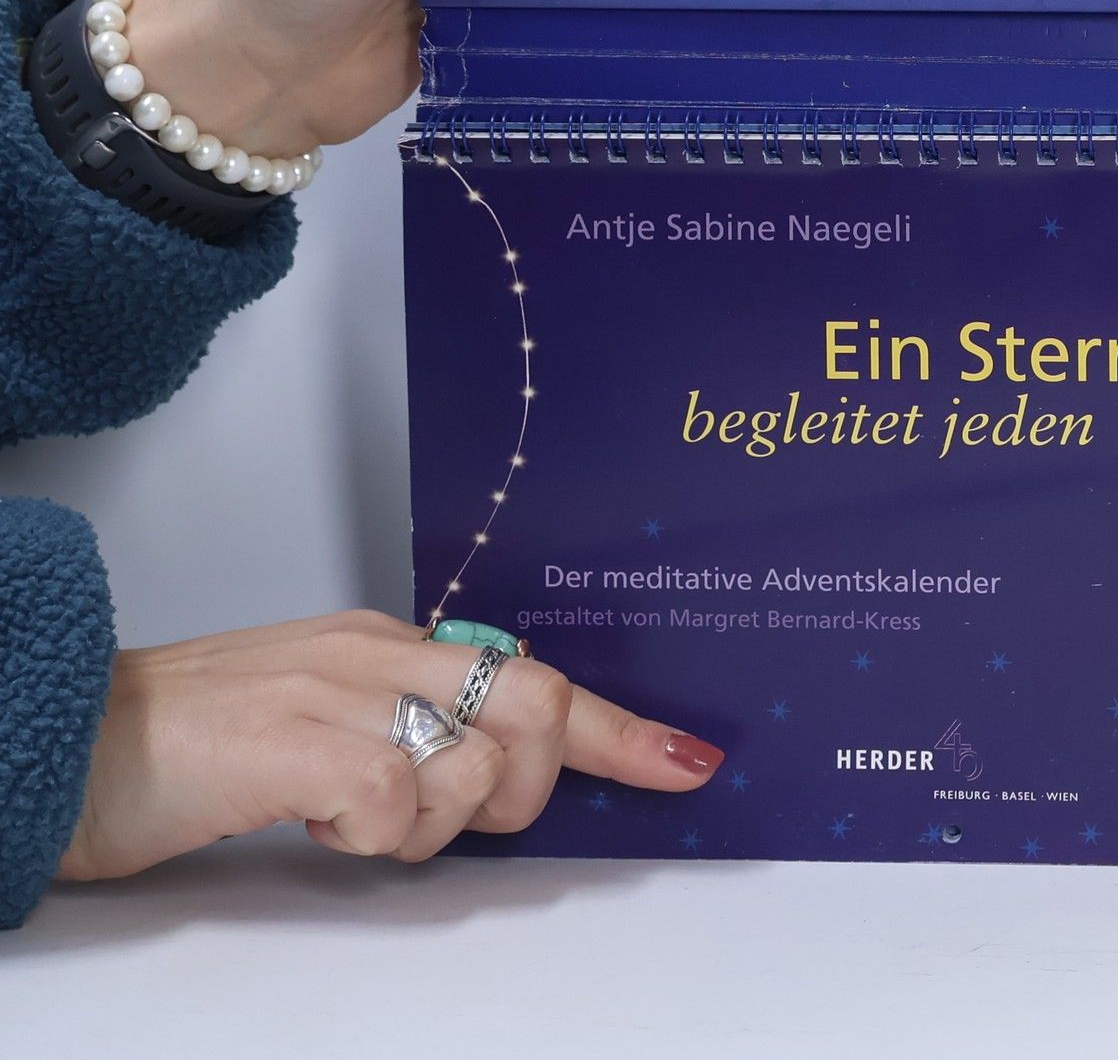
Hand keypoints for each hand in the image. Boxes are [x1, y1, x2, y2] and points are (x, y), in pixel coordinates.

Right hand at [58, 608, 723, 879]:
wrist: (67, 736)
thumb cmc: (195, 745)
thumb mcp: (323, 728)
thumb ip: (405, 737)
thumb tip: (483, 779)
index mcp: (392, 648)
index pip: (535, 678)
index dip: (618, 728)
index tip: (685, 762)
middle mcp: (380, 654)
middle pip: (532, 709)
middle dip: (530, 785)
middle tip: (458, 818)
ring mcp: (336, 690)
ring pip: (471, 763)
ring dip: (430, 824)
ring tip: (348, 818)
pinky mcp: (290, 740)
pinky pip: (391, 799)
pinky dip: (370, 833)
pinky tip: (310, 817)